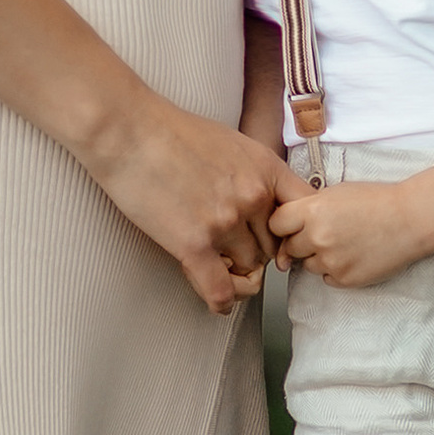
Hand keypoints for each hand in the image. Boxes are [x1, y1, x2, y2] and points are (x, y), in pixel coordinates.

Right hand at [82, 101, 308, 313]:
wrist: (129, 130)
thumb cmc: (172, 132)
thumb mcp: (232, 143)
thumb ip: (254, 174)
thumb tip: (263, 205)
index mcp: (266, 171)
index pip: (304, 215)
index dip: (295, 234)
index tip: (281, 242)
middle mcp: (253, 198)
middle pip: (272, 247)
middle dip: (253, 252)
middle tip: (229, 248)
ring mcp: (225, 223)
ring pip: (248, 268)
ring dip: (232, 271)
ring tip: (213, 262)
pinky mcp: (194, 244)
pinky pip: (221, 290)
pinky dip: (221, 302)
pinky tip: (218, 303)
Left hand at [269, 180, 431, 289]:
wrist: (411, 220)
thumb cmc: (378, 201)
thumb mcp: (336, 192)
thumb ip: (309, 207)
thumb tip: (289, 223)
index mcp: (312, 211)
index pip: (276, 224)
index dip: (283, 225)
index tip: (290, 226)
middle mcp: (317, 237)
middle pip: (290, 248)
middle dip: (301, 243)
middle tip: (322, 234)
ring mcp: (331, 261)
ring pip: (308, 266)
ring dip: (319, 258)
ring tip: (344, 243)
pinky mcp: (345, 279)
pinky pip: (327, 278)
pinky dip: (336, 270)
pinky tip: (354, 254)